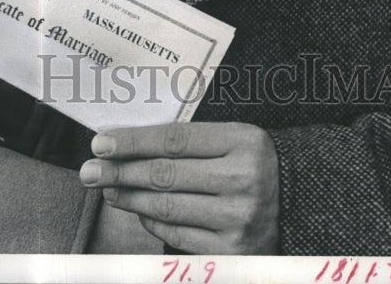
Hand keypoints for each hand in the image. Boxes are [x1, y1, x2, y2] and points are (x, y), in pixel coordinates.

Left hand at [79, 122, 279, 253]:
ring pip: (166, 206)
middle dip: (119, 171)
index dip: (132, 141)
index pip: (174, 139)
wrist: (300, 201)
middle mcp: (243, 179)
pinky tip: (138, 210)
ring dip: (129, 197)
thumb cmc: (253, 163)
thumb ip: (190, 140)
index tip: (101, 143)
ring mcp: (239, 219)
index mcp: (243, 141)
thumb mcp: (232, 139)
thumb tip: (128, 146)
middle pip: (164, 174)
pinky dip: (151, 221)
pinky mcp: (233, 252)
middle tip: (90, 170)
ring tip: (108, 188)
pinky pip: (177, 234)